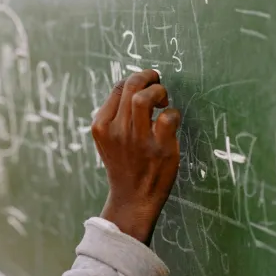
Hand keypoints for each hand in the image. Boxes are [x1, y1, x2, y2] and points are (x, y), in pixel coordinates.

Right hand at [91, 69, 181, 244]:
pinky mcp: (160, 149)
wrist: (132, 199)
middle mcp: (117, 131)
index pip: (118, 87)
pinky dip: (173, 113)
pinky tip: (171, 122)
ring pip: (145, 98)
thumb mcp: (108, 140)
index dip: (135, 80)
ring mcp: (138, 140)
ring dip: (159, 91)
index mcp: (101, 126)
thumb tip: (135, 86)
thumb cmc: (124, 165)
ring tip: (163, 101)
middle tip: (157, 82)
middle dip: (147, 76)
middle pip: (131, 86)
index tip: (145, 86)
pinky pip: (169, 117)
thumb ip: (116, 115)